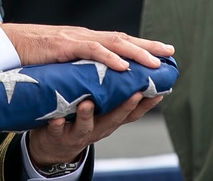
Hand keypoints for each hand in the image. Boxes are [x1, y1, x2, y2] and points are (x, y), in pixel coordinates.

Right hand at [0, 23, 173, 72]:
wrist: (4, 43)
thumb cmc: (29, 54)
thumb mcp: (59, 60)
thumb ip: (75, 64)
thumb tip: (91, 75)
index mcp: (84, 39)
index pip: (118, 41)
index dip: (141, 46)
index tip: (161, 52)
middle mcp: (84, 36)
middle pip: (122, 39)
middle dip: (147, 46)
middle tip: (170, 53)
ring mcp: (74, 38)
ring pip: (112, 43)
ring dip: (136, 53)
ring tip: (154, 63)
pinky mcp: (63, 45)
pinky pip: (91, 51)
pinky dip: (109, 58)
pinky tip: (123, 66)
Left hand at [26, 93, 164, 166]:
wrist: (53, 144)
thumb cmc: (80, 119)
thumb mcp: (102, 111)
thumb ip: (114, 94)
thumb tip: (134, 68)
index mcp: (109, 118)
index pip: (132, 111)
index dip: (147, 103)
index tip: (159, 89)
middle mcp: (98, 127)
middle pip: (114, 118)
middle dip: (125, 106)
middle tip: (135, 93)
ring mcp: (77, 132)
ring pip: (85, 126)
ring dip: (88, 115)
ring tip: (88, 103)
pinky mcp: (57, 134)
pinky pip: (57, 130)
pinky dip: (58, 124)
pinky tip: (58, 118)